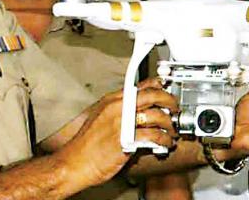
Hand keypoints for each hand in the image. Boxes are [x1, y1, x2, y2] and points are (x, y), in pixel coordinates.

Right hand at [57, 78, 178, 188]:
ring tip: (171, 132)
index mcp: (112, 101)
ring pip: (157, 116)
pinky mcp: (127, 140)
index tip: (167, 89)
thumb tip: (140, 109)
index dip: (159, 85)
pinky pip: (154, 136)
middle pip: (153, 95)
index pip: (141, 85)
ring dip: (169, 125)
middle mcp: (119, 108)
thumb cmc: (86, 144)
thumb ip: (120, 110)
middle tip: (174, 109)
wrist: (74, 162)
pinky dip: (164, 140)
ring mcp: (123, 123)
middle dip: (169, 101)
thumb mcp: (101, 117)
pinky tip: (164, 144)